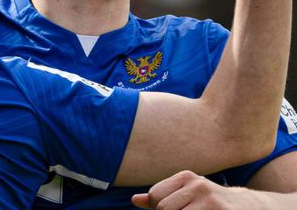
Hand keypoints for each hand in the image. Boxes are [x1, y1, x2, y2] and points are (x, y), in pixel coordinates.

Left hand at [132, 171, 265, 208]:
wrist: (248, 207)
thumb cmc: (210, 202)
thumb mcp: (186, 194)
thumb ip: (161, 197)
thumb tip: (135, 200)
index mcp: (186, 177)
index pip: (155, 196)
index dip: (160, 208)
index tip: (176, 208)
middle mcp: (198, 185)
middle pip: (164, 209)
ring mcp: (211, 201)